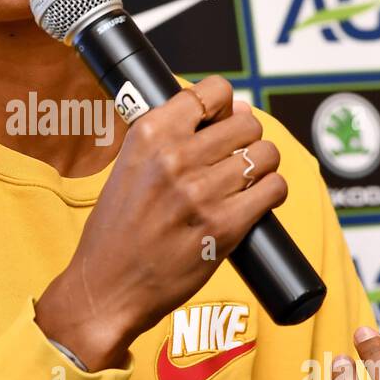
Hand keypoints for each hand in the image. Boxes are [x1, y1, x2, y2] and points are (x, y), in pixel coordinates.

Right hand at [35, 77, 286, 370]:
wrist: (106, 288)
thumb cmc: (117, 231)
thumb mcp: (129, 167)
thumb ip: (174, 137)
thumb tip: (238, 108)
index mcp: (149, 134)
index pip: (212, 91)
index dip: (225, 105)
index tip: (223, 121)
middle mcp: (175, 158)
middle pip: (247, 124)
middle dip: (247, 139)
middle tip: (235, 160)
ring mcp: (201, 193)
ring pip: (265, 154)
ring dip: (262, 167)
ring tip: (245, 183)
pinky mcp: (224, 227)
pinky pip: (273, 189)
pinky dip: (271, 193)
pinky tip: (255, 202)